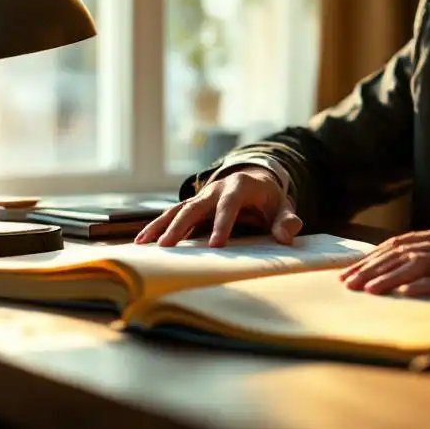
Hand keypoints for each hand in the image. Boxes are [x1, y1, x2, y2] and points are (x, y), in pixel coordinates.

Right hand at [134, 166, 301, 247]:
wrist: (256, 183)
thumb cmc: (269, 200)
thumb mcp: (281, 207)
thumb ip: (286, 220)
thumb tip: (287, 235)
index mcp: (240, 185)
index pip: (230, 203)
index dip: (223, 222)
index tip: (216, 245)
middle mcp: (216, 188)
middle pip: (196, 205)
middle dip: (181, 225)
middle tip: (168, 246)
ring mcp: (202, 196)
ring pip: (178, 209)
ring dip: (161, 225)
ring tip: (145, 244)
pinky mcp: (193, 205)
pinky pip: (172, 214)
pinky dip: (157, 226)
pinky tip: (142, 242)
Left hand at [339, 224, 429, 295]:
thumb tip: (413, 271)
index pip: (399, 243)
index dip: (372, 257)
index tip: (350, 272)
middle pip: (401, 251)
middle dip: (371, 268)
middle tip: (346, 284)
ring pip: (418, 263)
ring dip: (389, 277)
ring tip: (367, 290)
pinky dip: (425, 285)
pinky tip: (407, 294)